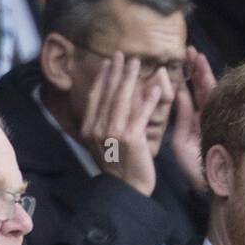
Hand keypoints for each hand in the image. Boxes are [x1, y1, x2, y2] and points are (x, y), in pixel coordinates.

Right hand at [78, 52, 164, 196]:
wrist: (127, 190)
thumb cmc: (120, 169)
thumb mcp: (103, 145)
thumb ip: (102, 125)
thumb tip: (106, 105)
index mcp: (90, 129)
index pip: (96, 97)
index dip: (103, 78)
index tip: (108, 63)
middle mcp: (98, 129)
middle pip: (107, 93)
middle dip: (115, 71)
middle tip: (122, 54)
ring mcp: (113, 133)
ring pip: (122, 99)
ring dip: (130, 78)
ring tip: (137, 63)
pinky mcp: (130, 139)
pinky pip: (140, 114)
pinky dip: (148, 99)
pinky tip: (155, 87)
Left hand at [171, 45, 217, 193]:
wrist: (215, 185)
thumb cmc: (195, 169)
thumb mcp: (181, 142)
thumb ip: (181, 117)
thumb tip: (178, 92)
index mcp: (193, 122)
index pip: (187, 95)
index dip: (182, 78)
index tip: (174, 62)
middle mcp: (205, 117)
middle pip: (199, 88)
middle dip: (194, 69)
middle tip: (188, 49)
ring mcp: (216, 118)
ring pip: (208, 90)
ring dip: (202, 71)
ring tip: (196, 53)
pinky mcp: (223, 120)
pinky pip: (217, 98)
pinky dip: (210, 81)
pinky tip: (205, 67)